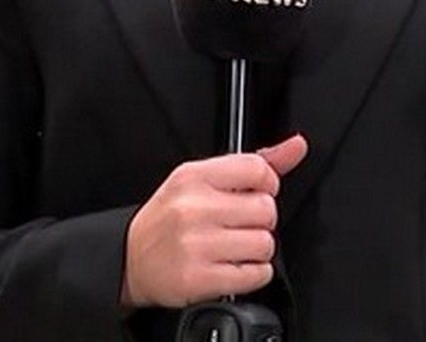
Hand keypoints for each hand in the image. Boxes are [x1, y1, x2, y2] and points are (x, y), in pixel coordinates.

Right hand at [121, 134, 307, 307]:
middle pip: (266, 209)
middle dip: (260, 220)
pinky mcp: (199, 279)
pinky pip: (256, 275)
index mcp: (194, 177)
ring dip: (258, 250)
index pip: (258, 169)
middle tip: (239, 225)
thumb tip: (297, 145)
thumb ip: (252, 164)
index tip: (255, 194)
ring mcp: (195, 245)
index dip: (267, 184)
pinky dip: (253, 274)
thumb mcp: (202, 180)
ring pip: (265, 244)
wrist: (129, 258)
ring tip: (235, 248)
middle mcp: (193, 209)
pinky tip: (233, 267)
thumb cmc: (170, 218)